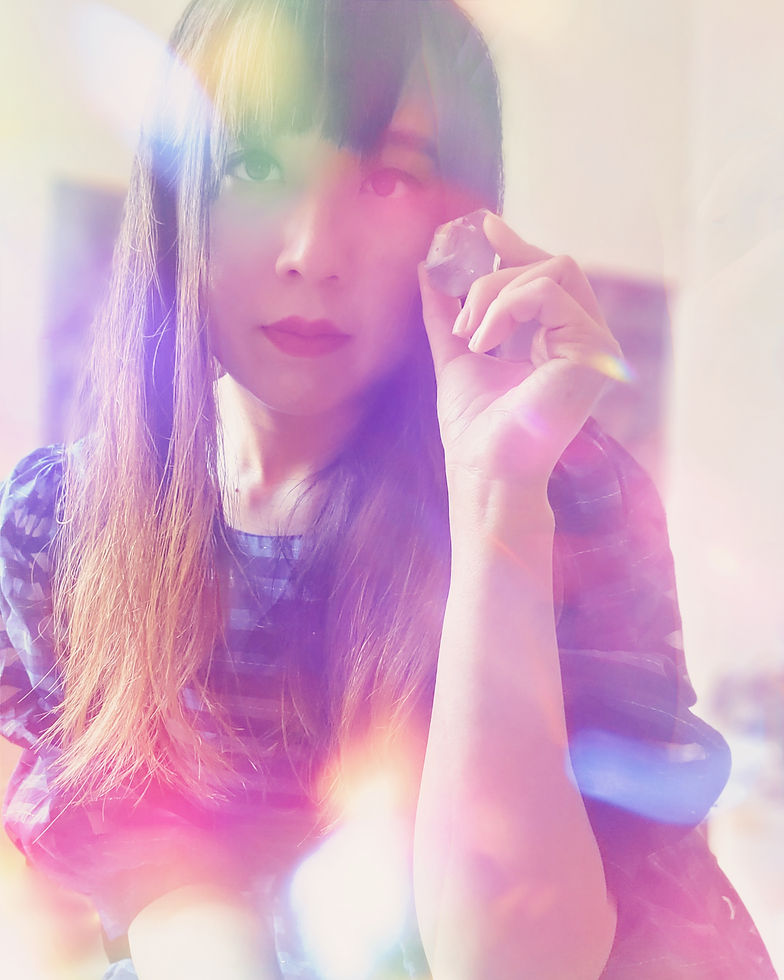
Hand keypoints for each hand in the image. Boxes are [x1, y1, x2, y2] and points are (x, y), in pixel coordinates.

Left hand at [418, 212, 623, 486]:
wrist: (485, 469)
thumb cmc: (475, 427)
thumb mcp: (457, 354)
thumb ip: (448, 313)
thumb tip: (429, 269)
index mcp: (560, 339)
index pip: (549, 275)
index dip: (519, 244)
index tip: (483, 226)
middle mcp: (586, 338)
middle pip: (554, 264)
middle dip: (498, 272)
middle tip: (462, 309)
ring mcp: (596, 344)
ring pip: (553, 270)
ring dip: (496, 293)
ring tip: (470, 336)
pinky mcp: (594, 349)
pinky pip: (549, 292)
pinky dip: (506, 306)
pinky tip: (483, 341)